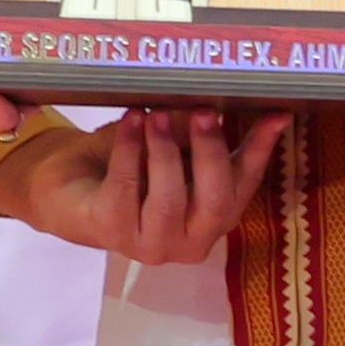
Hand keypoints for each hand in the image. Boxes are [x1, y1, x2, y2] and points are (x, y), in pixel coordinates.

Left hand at [0, 108, 284, 262]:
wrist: (71, 187)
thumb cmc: (134, 165)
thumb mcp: (175, 144)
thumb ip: (205, 130)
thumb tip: (246, 101)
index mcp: (215, 218)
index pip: (245, 184)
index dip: (261, 149)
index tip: (273, 114)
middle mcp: (191, 241)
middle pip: (215, 202)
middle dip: (211, 152)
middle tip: (205, 111)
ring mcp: (151, 244)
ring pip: (169, 200)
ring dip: (165, 151)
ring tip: (157, 113)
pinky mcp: (113, 231)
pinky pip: (125, 188)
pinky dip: (129, 149)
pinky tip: (130, 121)